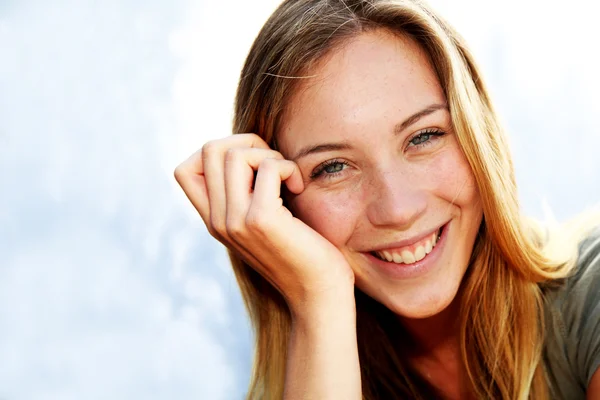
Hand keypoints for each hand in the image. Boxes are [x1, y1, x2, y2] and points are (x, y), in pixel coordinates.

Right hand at [174, 133, 354, 314]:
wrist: (319, 295)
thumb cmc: (302, 254)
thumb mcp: (263, 223)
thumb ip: (246, 196)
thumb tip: (249, 150)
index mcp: (215, 221)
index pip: (184, 170)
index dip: (217, 152)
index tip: (251, 166)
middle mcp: (218, 221)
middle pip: (209, 149)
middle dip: (248, 143)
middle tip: (274, 165)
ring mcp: (236, 221)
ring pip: (235, 153)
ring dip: (269, 155)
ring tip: (287, 178)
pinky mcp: (261, 220)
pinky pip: (269, 167)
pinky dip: (288, 168)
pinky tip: (298, 188)